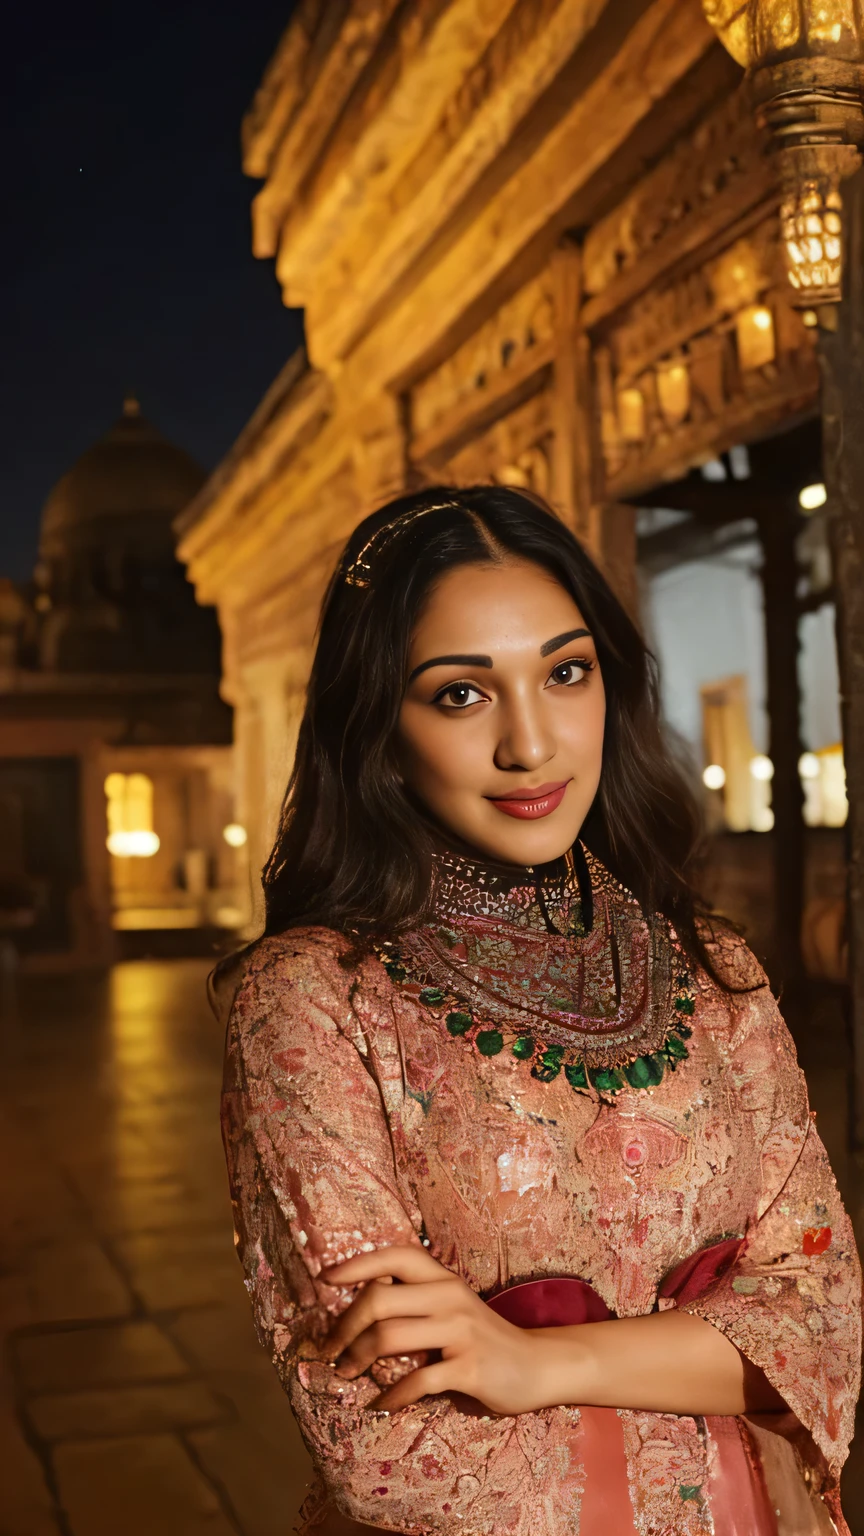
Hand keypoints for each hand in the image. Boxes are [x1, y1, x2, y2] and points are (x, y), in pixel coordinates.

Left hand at [320, 1244, 566, 1413]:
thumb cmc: (482, 1338)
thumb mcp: (451, 1308)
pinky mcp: (469, 1367)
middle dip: (344, 1325)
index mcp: (443, 1279)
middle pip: (379, 1298)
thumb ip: (416, 1303)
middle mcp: (449, 1296)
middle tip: (328, 1350)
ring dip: (357, 1358)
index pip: (396, 1255)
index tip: (324, 1279)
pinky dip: (391, 1396)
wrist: (537, 1365)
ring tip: (345, 1374)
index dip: (357, 1264)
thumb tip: (358, 1313)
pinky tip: (379, 1406)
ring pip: (389, 1336)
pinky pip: (416, 1380)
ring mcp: (460, 1331)